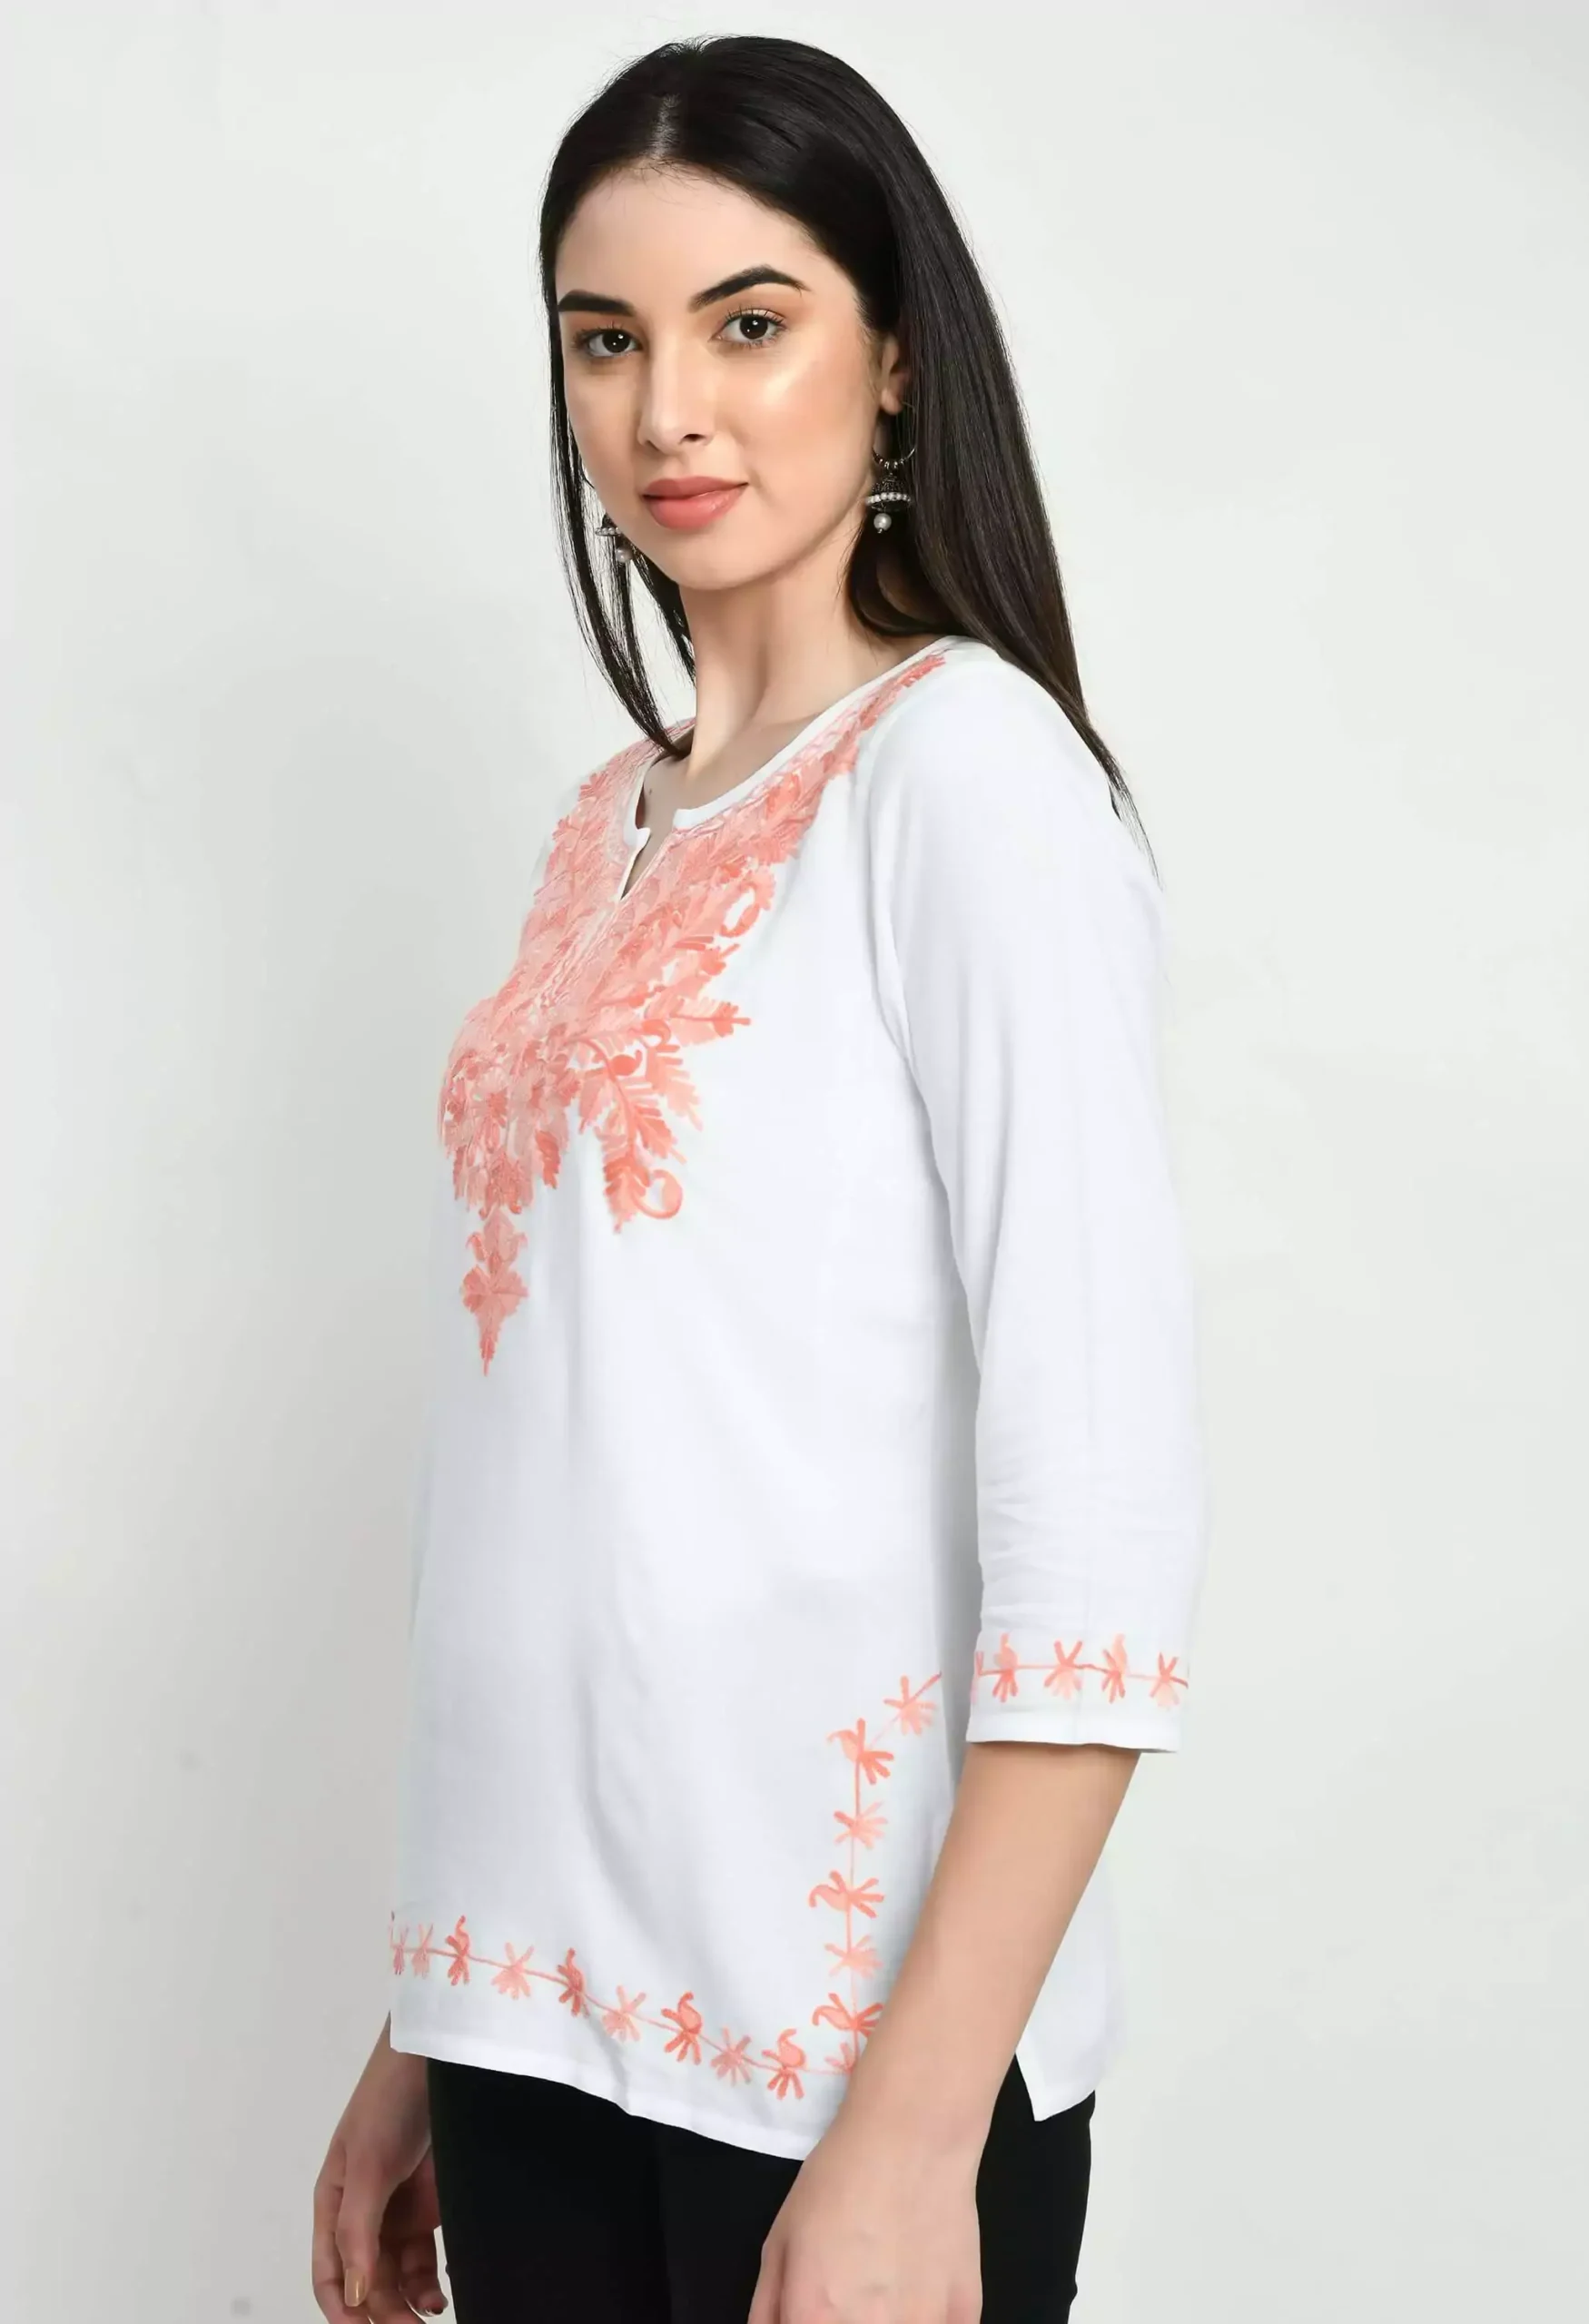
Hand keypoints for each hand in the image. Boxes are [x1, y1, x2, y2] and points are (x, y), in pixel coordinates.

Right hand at [311, 2017, 447, 2320]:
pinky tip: (442, 2294)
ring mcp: (399, 2210)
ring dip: (409, 2303)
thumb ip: (358, 2231)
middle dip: (383, 2313)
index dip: (343, 2310)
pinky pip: (427, 2257)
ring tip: (429, 2317)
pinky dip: (432, 2282)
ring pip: (398, 2276)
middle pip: (367, 2283)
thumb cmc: (389, 2100)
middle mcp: (363, 2214)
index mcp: (334, 2205)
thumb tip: (355, 2294)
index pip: (330, 2276)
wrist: (440, 2058)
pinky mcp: (431, 2204)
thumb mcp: (367, 2166)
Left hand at [745, 2102, 982, 2322]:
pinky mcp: (965, 2317)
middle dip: (844, 2320)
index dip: (806, 2323)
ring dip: (888, 2320)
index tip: (813, 2311)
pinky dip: (927, 2318)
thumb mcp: (779, 2242)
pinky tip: (919, 2288)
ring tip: (883, 2287)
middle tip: (848, 2294)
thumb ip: (769, 2310)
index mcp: (815, 2321)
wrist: (911, 2138)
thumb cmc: (837, 2183)